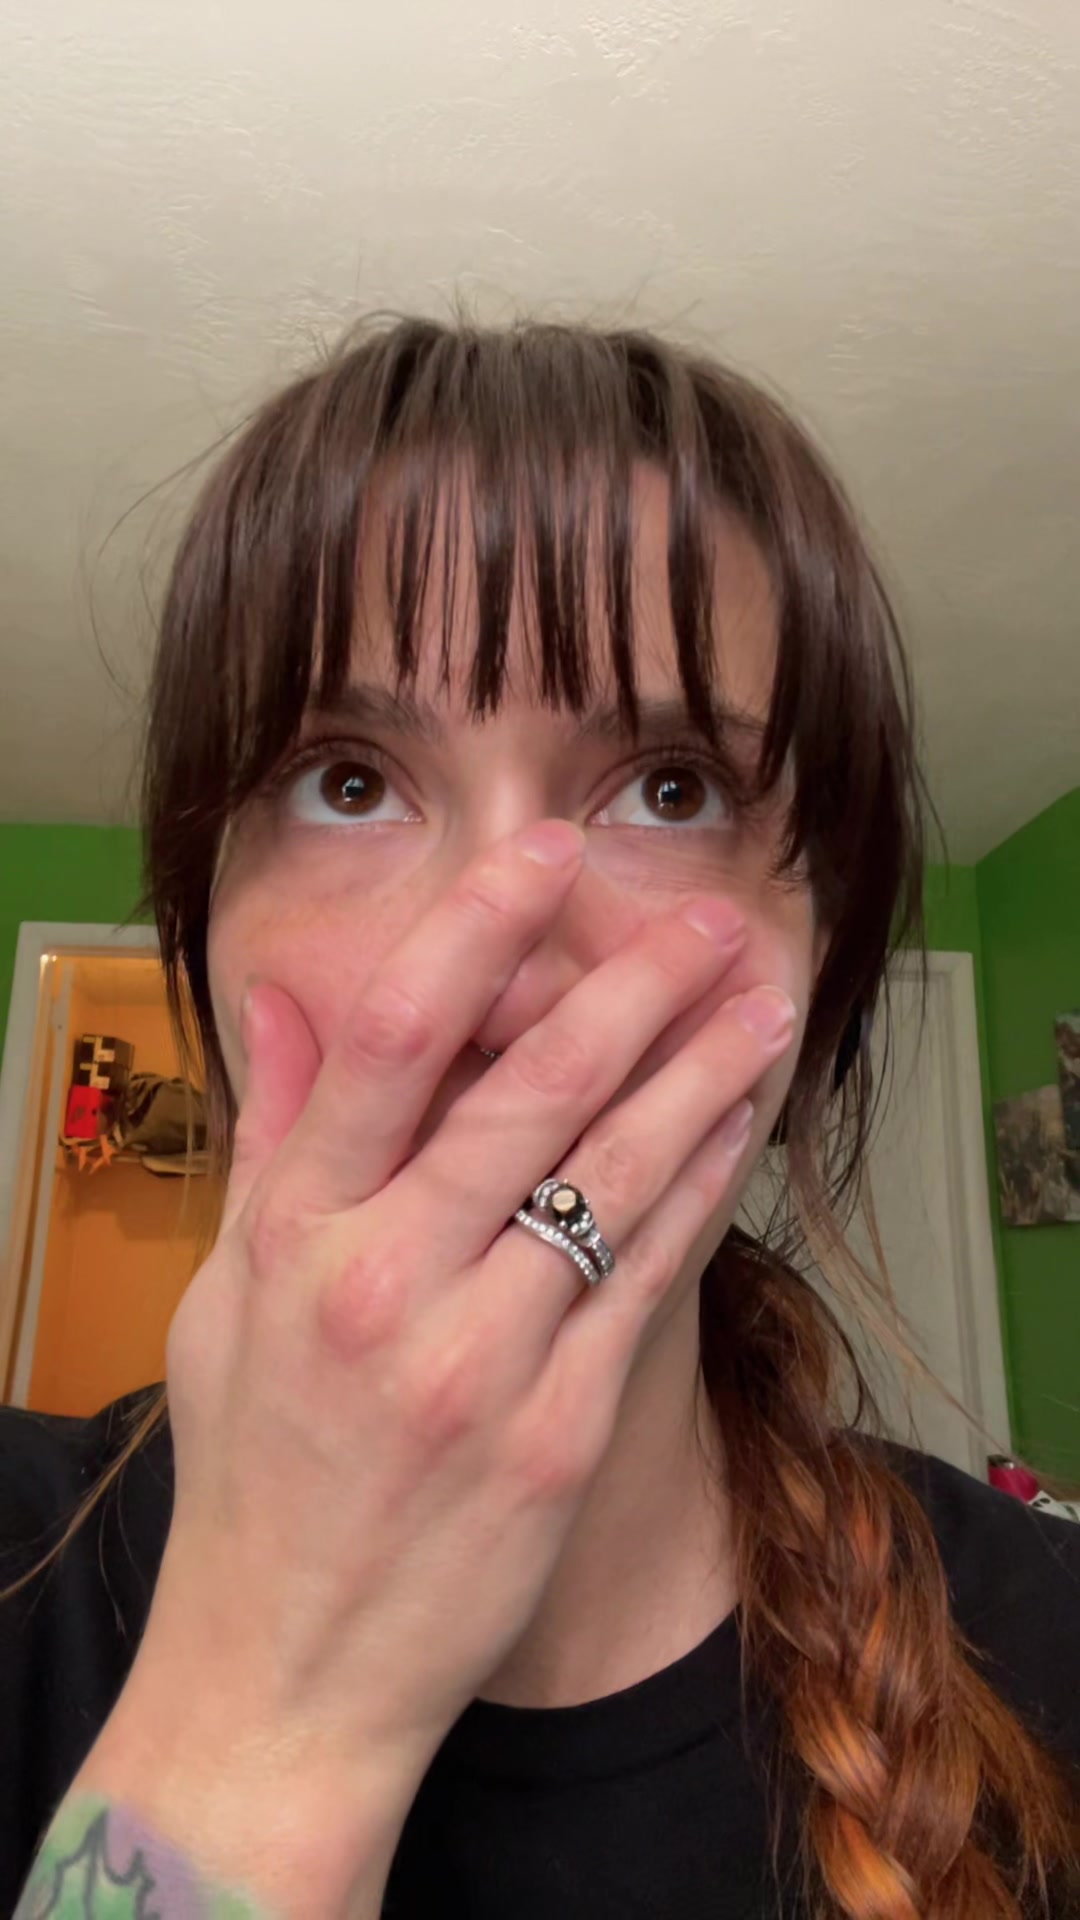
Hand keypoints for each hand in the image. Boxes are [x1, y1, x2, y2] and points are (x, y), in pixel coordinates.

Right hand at [89, 819, 794, 1913]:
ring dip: (697, 1075)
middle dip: (629, 988)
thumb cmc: (253, 1473)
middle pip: (525, 1094)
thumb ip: (268, 1143)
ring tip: (759, 1001)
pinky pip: (646, 1283)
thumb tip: (283, 1002)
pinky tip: (736, 1126)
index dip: (478, 929)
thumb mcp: (224, 1299)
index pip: (392, 1042)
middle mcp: (386, 1288)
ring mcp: (479, 1365)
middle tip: (702, 920)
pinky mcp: (557, 1434)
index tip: (545, 855)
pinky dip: (696, 1192)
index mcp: (294, 1237)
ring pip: (610, 1178)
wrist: (289, 1671)